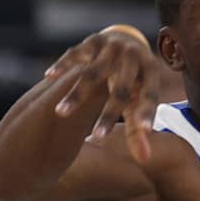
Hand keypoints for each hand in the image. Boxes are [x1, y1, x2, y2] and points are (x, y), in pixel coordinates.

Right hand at [44, 27, 164, 160]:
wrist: (128, 41)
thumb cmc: (135, 82)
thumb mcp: (140, 99)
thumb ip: (139, 129)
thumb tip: (145, 159)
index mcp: (151, 73)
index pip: (149, 97)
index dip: (145, 115)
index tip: (142, 133)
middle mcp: (133, 58)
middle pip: (121, 90)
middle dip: (109, 115)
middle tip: (96, 140)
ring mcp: (112, 47)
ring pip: (93, 73)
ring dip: (76, 94)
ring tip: (60, 114)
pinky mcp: (93, 40)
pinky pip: (75, 53)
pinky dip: (62, 65)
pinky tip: (48, 77)